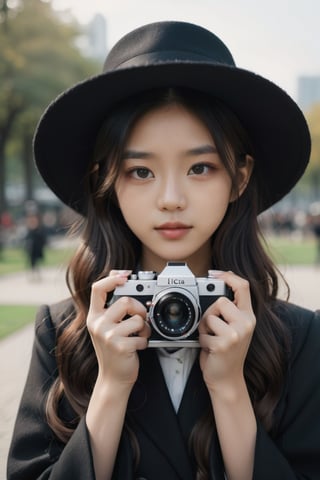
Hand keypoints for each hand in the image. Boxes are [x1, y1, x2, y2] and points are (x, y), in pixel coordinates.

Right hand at [87, 271, 150, 388]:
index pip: (98, 289)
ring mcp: (108, 336)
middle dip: (139, 308)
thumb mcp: (105, 327)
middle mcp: (98, 324)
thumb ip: (111, 309)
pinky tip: (138, 347)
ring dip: (144, 327)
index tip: (125, 276)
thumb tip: (123, 282)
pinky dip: (145, 341)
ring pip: (136, 318)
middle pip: (124, 301)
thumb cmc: (113, 350)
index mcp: (94, 316)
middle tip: (141, 318)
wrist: (113, 378)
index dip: (112, 279)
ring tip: (139, 334)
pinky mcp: (120, 346)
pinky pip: (142, 335)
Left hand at [198, 271, 255, 394]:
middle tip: (212, 328)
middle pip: (221, 300)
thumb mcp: (233, 328)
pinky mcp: (224, 343)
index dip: (228, 276)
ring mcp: (237, 333)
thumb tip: (215, 288)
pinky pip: (203, 332)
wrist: (226, 379)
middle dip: (210, 313)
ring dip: (204, 328)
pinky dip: (201, 341)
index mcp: (248, 316)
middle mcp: (246, 323)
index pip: (243, 287)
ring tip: (211, 339)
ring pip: (210, 316)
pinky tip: (210, 349)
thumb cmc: (226, 352)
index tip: (215, 274)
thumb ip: (229, 311)